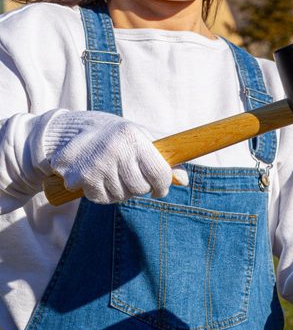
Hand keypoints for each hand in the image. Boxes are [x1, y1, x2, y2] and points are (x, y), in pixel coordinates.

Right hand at [42, 110, 186, 203]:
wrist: (71, 130)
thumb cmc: (117, 136)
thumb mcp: (143, 138)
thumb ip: (166, 158)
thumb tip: (184, 181)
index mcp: (133, 137)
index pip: (160, 174)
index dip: (163, 186)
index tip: (159, 188)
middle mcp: (115, 149)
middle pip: (140, 188)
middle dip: (139, 186)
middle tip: (129, 174)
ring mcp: (96, 164)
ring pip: (121, 196)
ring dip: (120, 190)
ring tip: (112, 172)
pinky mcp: (80, 177)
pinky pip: (102, 199)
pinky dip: (102, 193)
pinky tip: (98, 177)